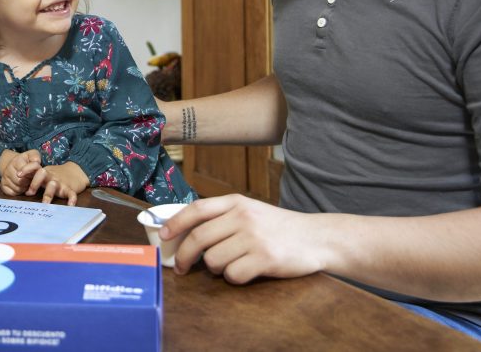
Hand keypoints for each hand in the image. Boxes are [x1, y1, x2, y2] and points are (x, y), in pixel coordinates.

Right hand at [0, 149, 41, 195]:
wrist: (14, 166)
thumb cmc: (26, 162)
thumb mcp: (32, 155)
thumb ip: (35, 157)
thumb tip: (36, 161)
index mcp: (16, 160)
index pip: (25, 170)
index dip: (31, 174)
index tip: (32, 174)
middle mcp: (8, 168)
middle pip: (21, 181)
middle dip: (28, 181)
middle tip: (30, 178)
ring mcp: (4, 178)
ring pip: (18, 188)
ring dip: (24, 187)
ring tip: (25, 182)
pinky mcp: (3, 186)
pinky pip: (12, 193)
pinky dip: (18, 192)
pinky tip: (20, 186)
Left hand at [24, 161, 88, 205]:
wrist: (76, 171)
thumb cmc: (55, 177)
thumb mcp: (44, 176)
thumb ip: (35, 183)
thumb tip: (26, 193)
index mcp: (43, 173)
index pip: (33, 167)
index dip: (26, 169)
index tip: (18, 175)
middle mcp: (50, 176)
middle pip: (41, 174)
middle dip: (35, 182)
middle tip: (29, 193)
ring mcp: (60, 182)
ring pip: (53, 185)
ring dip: (48, 193)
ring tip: (45, 204)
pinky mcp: (70, 188)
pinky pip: (71, 194)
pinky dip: (71, 199)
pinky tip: (70, 206)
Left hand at [162, 194, 325, 282]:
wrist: (317, 237)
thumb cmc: (278, 227)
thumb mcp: (250, 211)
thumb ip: (222, 217)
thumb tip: (185, 232)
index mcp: (236, 202)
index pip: (197, 209)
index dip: (176, 223)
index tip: (163, 236)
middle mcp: (243, 217)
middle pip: (199, 238)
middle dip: (185, 256)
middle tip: (182, 268)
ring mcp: (254, 237)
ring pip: (214, 260)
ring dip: (216, 269)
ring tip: (231, 264)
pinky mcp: (265, 258)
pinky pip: (233, 275)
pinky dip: (235, 278)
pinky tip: (247, 271)